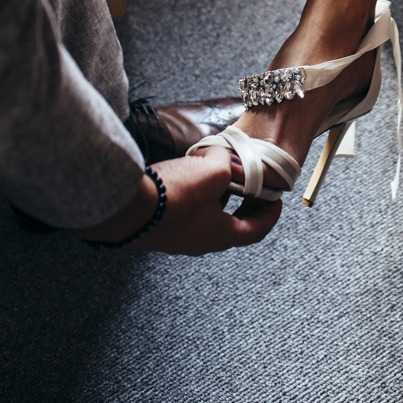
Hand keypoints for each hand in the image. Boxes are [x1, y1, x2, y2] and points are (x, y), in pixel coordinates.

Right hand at [79, 149, 280, 254]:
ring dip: (218, 191)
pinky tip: (190, 170)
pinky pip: (188, 207)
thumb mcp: (214, 172)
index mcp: (222, 235)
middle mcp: (201, 241)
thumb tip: (228, 161)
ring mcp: (178, 235)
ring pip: (209, 212)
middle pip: (232, 220)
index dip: (271, 212)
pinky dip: (197, 190)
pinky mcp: (161, 224)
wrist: (126, 208)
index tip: (276, 197)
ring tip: (219, 166)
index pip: (257, 230)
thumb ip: (230, 165)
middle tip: (251, 180)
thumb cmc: (174, 196)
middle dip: (244, 198)